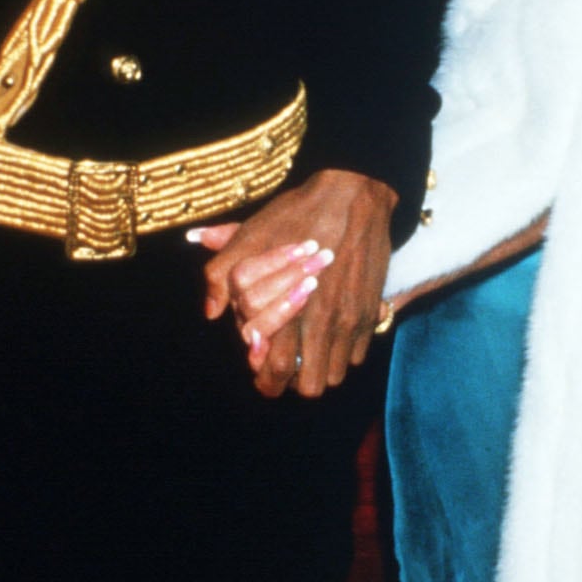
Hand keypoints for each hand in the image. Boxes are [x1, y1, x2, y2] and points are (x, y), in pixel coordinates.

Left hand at [193, 170, 396, 396]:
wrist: (352, 195)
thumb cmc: (296, 215)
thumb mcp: (249, 238)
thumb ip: (222, 275)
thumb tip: (210, 311)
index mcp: (286, 309)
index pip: (274, 372)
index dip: (264, 378)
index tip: (261, 366)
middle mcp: (320, 323)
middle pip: (309, 386)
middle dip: (292, 382)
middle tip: (285, 364)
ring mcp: (349, 320)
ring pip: (335, 375)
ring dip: (320, 368)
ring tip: (308, 348)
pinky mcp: (371, 312)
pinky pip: (357, 355)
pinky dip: (343, 352)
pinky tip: (332, 331)